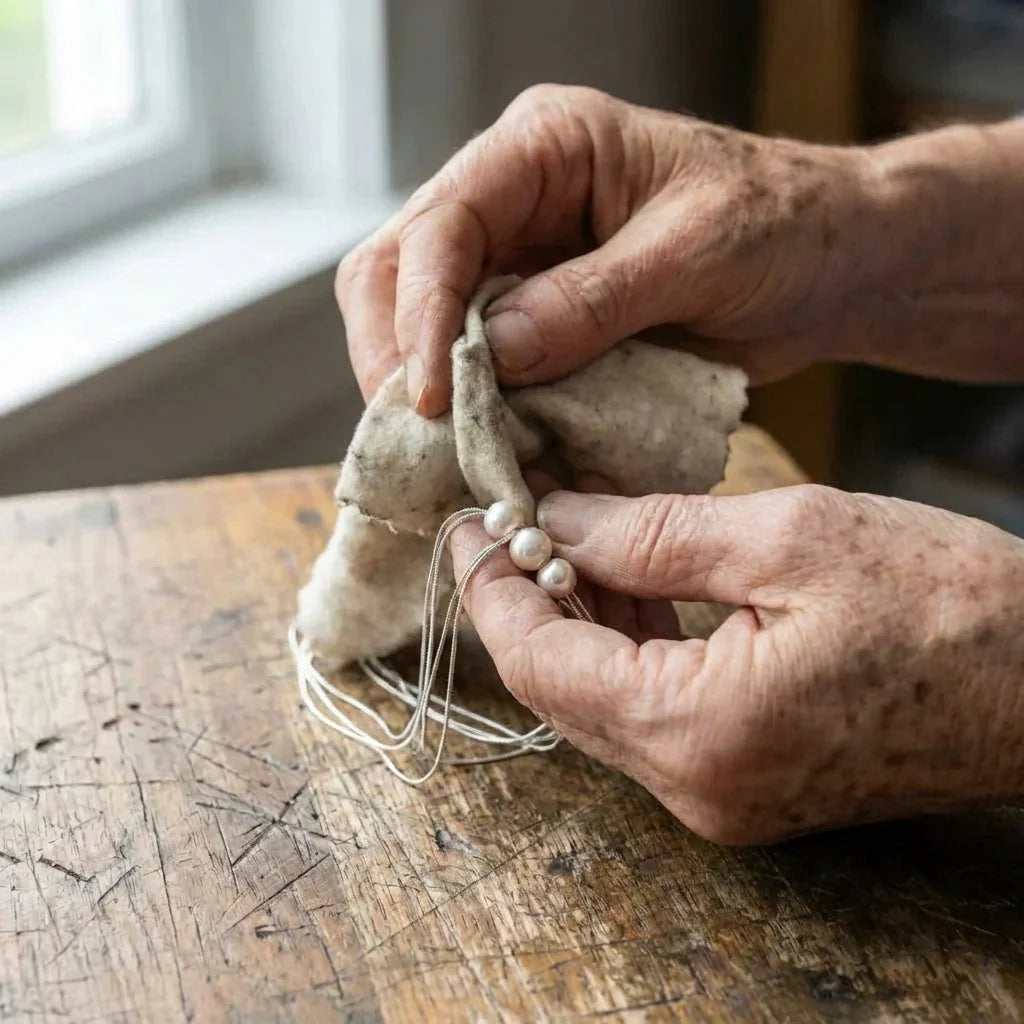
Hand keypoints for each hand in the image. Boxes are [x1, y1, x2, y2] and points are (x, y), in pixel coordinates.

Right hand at [337, 85, 887, 415]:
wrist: (829, 264)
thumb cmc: (782, 224)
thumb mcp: (696, 251)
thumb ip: (592, 300)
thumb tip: (491, 354)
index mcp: (545, 148)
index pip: (443, 223)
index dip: (421, 312)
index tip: (429, 396)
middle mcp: (513, 202)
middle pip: (399, 272)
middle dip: (398, 357)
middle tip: (419, 438)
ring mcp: (520, 265)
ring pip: (424, 328)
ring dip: (430, 396)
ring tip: (448, 458)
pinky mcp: (539, 324)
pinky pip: (480, 371)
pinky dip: (479, 418)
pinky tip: (491, 457)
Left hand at [450, 484, 1023, 843]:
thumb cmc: (948, 604)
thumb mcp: (789, 538)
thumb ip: (650, 535)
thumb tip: (558, 522)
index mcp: (699, 731)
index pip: (542, 664)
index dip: (492, 591)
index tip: (469, 529)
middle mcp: (697, 787)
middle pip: (562, 690)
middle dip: (526, 602)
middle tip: (511, 523)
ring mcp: (722, 795)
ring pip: (604, 701)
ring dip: (578, 621)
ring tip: (569, 537)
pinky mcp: (747, 782)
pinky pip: (653, 715)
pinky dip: (628, 649)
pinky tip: (629, 585)